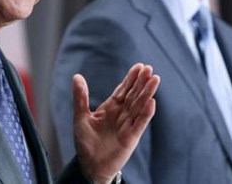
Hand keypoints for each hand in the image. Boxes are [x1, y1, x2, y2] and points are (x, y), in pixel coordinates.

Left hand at [72, 63, 159, 183]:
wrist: (89, 165)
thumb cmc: (85, 142)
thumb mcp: (80, 116)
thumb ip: (81, 97)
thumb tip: (77, 76)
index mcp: (111, 108)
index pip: (123, 90)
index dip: (131, 78)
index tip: (139, 66)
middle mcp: (121, 115)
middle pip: (134, 95)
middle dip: (141, 82)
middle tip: (150, 69)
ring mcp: (127, 125)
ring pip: (139, 106)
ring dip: (147, 93)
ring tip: (155, 79)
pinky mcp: (130, 138)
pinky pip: (139, 124)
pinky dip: (146, 113)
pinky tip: (152, 102)